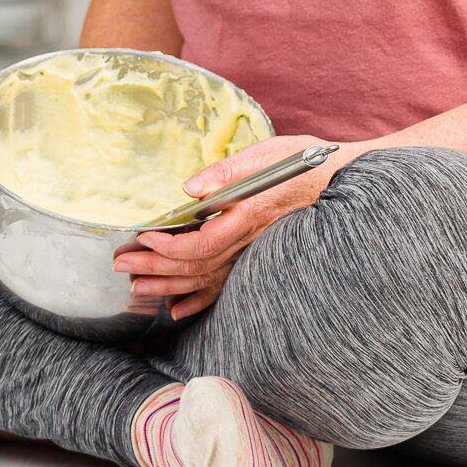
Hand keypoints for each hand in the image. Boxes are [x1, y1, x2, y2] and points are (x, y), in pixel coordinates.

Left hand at [113, 134, 365, 320]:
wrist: (346, 185)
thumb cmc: (306, 164)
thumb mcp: (269, 155)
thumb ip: (229, 171)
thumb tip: (189, 187)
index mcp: (248, 217)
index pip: (200, 243)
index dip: (169, 246)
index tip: (142, 238)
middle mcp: (249, 244)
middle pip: (194, 265)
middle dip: (155, 268)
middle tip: (120, 266)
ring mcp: (253, 256)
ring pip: (204, 280)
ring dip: (168, 286)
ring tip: (135, 289)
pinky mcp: (256, 258)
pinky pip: (224, 288)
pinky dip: (198, 302)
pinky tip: (175, 310)